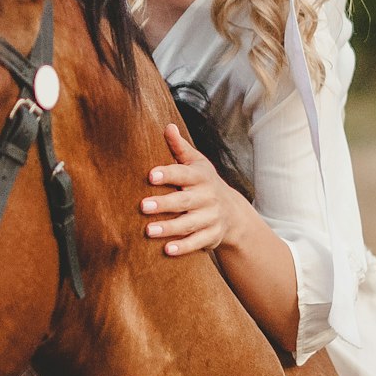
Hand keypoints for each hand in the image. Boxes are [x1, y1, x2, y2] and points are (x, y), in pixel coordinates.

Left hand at [140, 123, 240, 255]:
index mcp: (200, 177)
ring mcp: (211, 217)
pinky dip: (183, 247)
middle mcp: (207, 197)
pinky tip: (167, 250)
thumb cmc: (203, 183)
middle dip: (164, 204)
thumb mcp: (196, 164)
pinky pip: (197, 242)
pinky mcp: (211, 236)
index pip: (183, 174)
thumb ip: (180, 148)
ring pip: (189, 224)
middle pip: (184, 201)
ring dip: (169, 228)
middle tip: (143, 206)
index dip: (168, 174)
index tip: (151, 175)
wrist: (232, 212)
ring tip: (148, 231)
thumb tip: (167, 126)